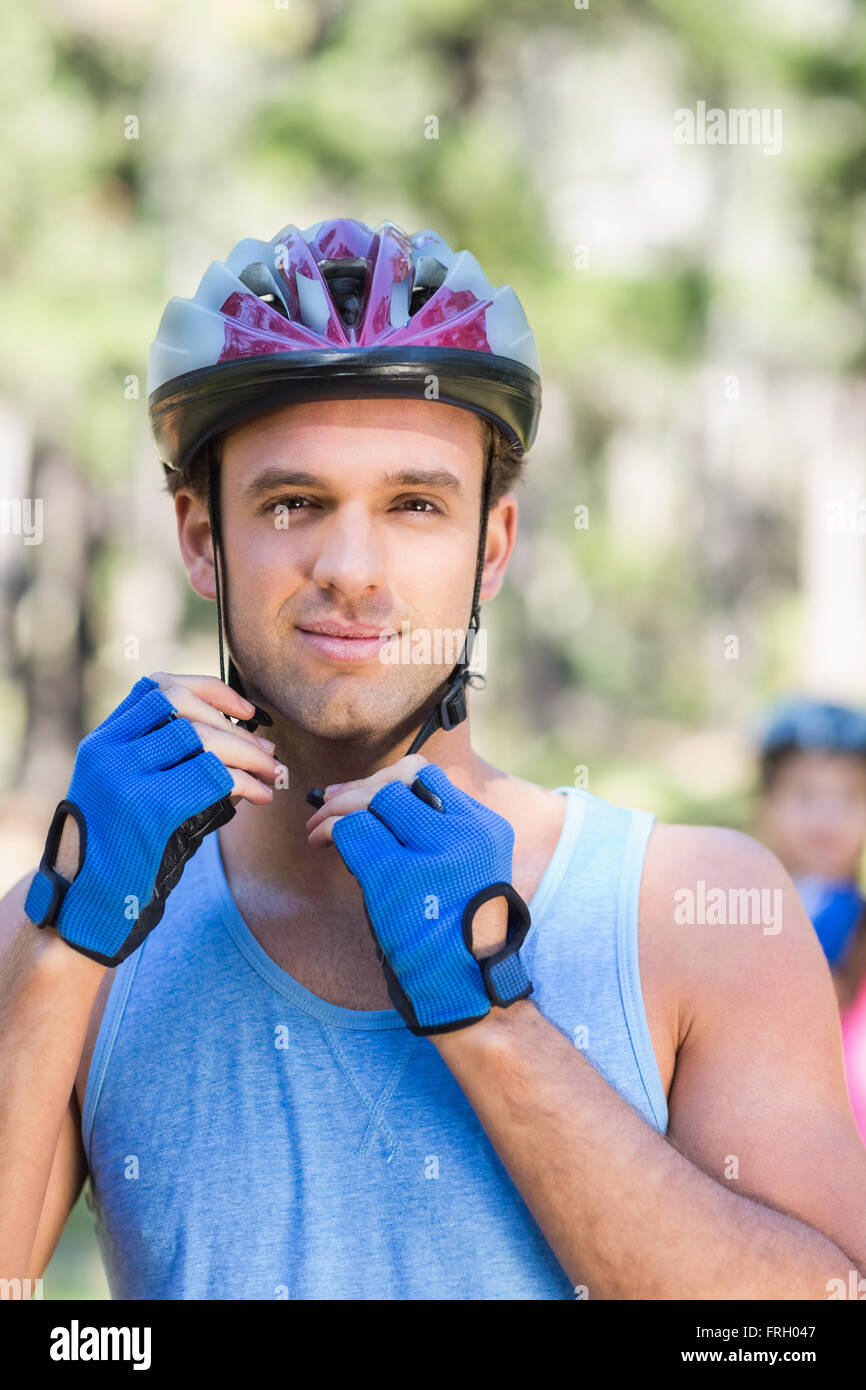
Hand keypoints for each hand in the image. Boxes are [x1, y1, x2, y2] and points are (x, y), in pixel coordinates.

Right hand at [24, 673, 282, 966]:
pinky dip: (245, 781)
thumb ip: (169, 762)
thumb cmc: (121, 850)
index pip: (158, 687)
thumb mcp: (131, 792)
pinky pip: (212, 776)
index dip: (209, 690)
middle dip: (237, 728)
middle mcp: (108, 751)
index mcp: (103, 741)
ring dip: (248, 753)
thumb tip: (249, 743)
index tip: (244, 709)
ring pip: (201, 738)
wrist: (86, 903)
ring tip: (271, 773)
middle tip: (268, 753)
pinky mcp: (147, 808)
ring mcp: (124, 777)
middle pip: (184, 709)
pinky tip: (260, 796)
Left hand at [307, 757, 532, 1035]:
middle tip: (328, 805)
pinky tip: (320, 843)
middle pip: (399, 781)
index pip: (429, 776)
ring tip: (317, 826)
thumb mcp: (463, 870)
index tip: (363, 794)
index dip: (387, 779)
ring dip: (336, 808)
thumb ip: (432, 833)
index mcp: (485, 827)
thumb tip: (364, 796)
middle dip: (356, 789)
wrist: (466, 987)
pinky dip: (330, 832)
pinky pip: (352, 832)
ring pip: (374, 801)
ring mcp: (434, 854)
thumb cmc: (453, 933)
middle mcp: (466, 833)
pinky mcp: (398, 879)